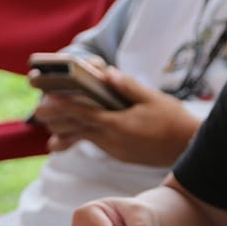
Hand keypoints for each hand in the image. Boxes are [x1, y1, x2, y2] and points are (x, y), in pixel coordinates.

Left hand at [32, 69, 199, 165]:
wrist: (188, 149)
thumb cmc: (173, 120)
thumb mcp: (153, 98)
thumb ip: (128, 86)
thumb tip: (106, 72)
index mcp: (120, 124)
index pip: (86, 114)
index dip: (65, 107)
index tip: (47, 100)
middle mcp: (113, 140)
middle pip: (79, 128)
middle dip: (58, 119)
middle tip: (38, 110)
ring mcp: (115, 149)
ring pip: (85, 137)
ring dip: (67, 130)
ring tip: (47, 124)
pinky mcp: (118, 153)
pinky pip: (95, 142)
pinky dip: (81, 137)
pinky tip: (67, 137)